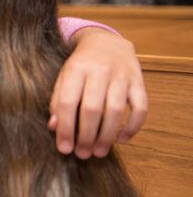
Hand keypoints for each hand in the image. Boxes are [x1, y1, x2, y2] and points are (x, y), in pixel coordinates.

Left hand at [50, 29, 146, 158]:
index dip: (66, 128)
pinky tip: (122, 139)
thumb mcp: (64, 78)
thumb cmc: (80, 66)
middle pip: (93, 109)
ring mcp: (122, 76)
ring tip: (98, 152)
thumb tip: (54, 128)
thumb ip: (58, 101)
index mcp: (76, 69)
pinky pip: (141, 107)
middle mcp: (100, 71)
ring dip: (107, 135)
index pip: (69, 102)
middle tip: (82, 154)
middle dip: (87, 136)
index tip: (65, 149)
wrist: (106, 41)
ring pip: (116, 110)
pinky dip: (133, 126)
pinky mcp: (139, 81)